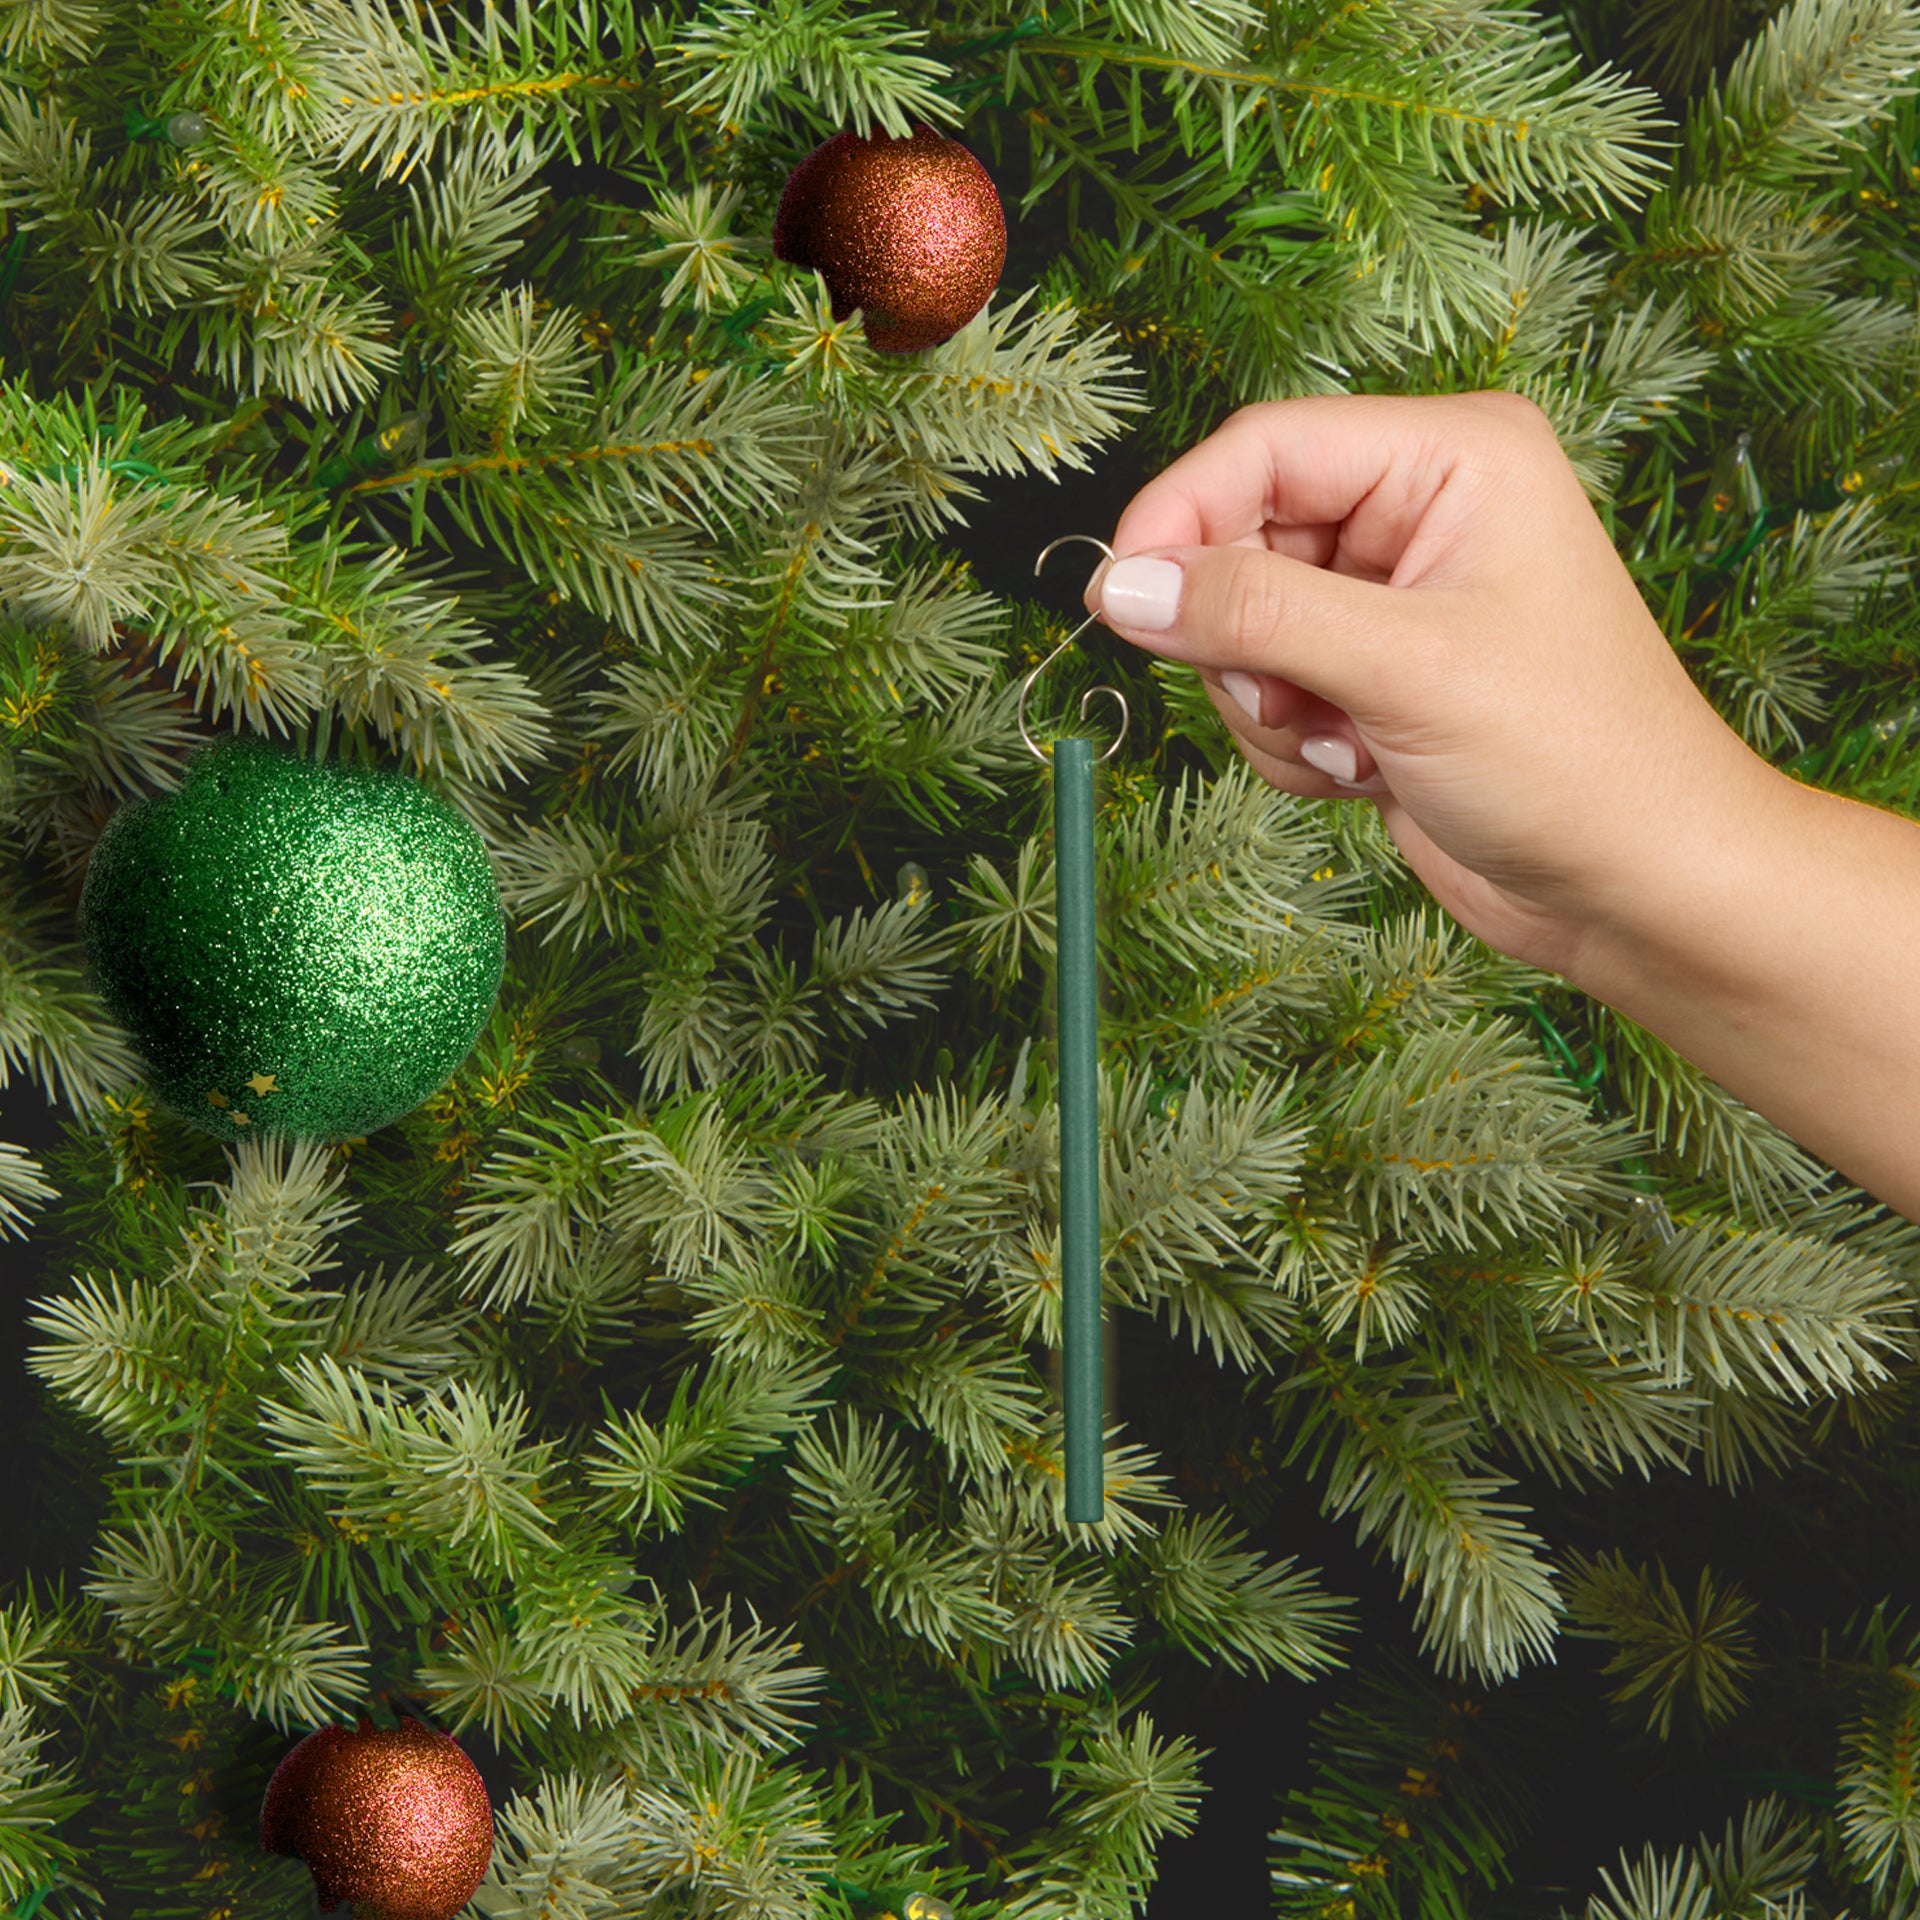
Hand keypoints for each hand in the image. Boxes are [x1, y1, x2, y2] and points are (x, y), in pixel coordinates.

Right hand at [1082, 390, 1782, 981]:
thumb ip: (1252, 613)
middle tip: (1290, 703)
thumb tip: (1124, 586)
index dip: (1180, 519)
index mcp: (1450, 458)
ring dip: (1270, 706)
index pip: (1263, 449)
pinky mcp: (1374, 676)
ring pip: (1241, 629)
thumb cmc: (1573, 758)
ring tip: (1352, 748)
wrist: (1637, 887)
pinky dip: (1292, 742)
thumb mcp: (1401, 668)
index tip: (1121, 600)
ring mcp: (1393, 600)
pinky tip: (1364, 772)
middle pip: (1241, 541)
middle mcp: (1418, 513)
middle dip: (1243, 642)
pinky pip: (1268, 689)